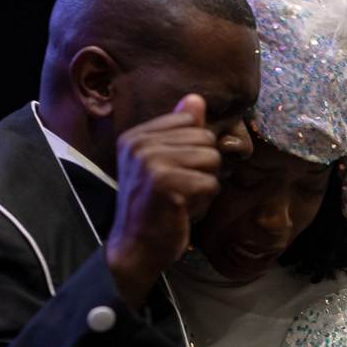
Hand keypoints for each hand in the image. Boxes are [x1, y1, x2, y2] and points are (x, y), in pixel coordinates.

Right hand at [107, 93, 221, 306]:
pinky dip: (203, 201)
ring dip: (204, 184)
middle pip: (205, 139)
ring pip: (211, 159)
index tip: (174, 173)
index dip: (194, 151)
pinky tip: (182, 210)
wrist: (135, 248)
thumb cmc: (154, 207)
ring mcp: (151, 162)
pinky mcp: (166, 183)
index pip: (190, 122)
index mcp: (136, 135)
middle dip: (202, 168)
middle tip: (179, 190)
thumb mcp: (164, 163)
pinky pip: (210, 182)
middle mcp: (140, 144)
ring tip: (181, 199)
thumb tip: (196, 98)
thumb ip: (180, 130)